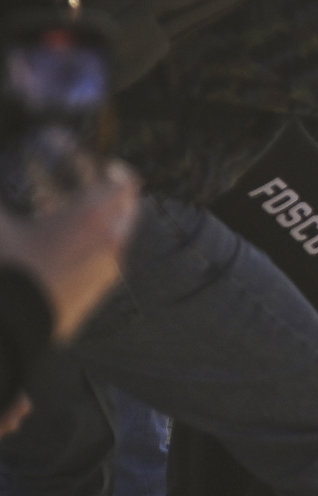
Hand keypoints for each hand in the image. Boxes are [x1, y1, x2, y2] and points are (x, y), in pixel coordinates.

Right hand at [0, 160, 140, 343]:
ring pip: (118, 239)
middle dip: (114, 198)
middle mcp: (110, 244)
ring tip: (74, 225)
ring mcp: (107, 273)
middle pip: (127, 211)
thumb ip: (4, 206)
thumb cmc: (9, 269)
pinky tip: (66, 256)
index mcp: (91, 218)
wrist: (10, 328)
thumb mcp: (1, 227)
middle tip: (93, 193)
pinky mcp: (97, 296)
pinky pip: (106, 265)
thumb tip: (4, 204)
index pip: (123, 184)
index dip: (116, 172)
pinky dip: (95, 253)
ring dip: (105, 226)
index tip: (106, 168)